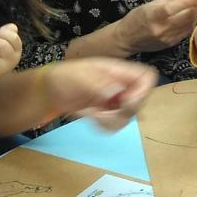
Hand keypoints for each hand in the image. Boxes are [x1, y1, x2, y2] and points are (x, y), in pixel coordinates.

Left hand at [41, 57, 156, 132]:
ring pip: (129, 117)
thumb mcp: (78, 77)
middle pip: (139, 102)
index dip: (142, 92)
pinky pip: (116, 125)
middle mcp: (121, 85)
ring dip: (110, 120)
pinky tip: (90, 115)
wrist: (49, 91)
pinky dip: (104, 125)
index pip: (146, 77)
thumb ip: (98, 84)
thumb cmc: (62, 78)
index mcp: (118, 70)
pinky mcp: (109, 113)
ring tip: (91, 113)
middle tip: (100, 111)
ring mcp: (116, 100)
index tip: (124, 101)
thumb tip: (117, 91)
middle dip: (121, 112)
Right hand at [119, 0, 196, 52]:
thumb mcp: (151, 3)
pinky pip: (187, 31)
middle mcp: (160, 29)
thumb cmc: (137, 18)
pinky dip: (193, 22)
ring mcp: (167, 38)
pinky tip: (194, 15)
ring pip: (189, 24)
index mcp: (152, 16)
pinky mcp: (172, 44)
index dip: (187, 1)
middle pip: (185, 16)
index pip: (172, 8)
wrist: (127, 39)